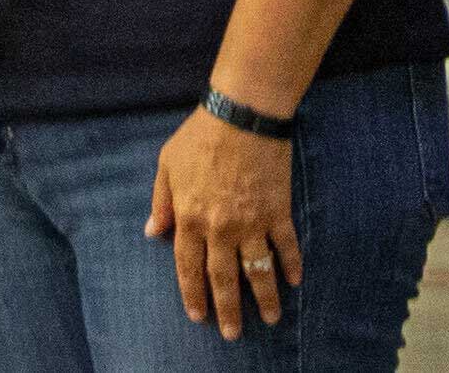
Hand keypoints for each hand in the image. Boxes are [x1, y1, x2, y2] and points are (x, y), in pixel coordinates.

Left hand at [152, 105, 299, 336]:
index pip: (189, 267)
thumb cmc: (200, 136)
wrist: (242, 114)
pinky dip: (291, 264)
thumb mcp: (167, 164)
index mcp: (189, 218)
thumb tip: (153, 232)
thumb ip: (161, 201)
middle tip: (232, 334)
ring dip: (265, 299)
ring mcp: (251, 222)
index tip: (198, 315)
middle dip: (227, 309)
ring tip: (272, 319)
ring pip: (258, 270)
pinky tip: (295, 280)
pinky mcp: (278, 211)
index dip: (192, 293)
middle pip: (223, 278)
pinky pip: (286, 245)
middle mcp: (219, 228)